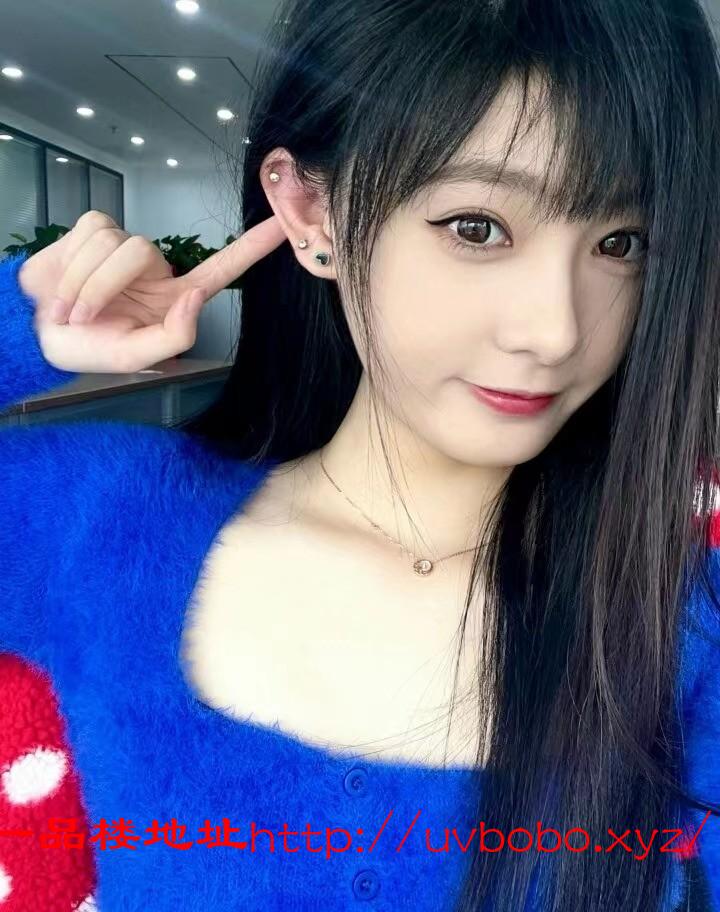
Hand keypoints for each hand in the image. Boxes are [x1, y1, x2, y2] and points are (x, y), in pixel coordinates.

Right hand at [17, 210, 287, 372]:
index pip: (222, 268)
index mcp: (175, 298)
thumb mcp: (135, 357)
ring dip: (82, 281)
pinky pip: (90, 232)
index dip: (252, 247)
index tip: (283, 226)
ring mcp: (124, 245)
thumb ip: (175, 335)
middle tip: (82, 319)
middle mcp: (155, 267)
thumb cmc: (90, 348)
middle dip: (103, 286)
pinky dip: (70, 264)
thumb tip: (195, 297)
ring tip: (69, 307)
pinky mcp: (94, 229)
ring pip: (113, 242)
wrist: (39, 334)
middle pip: (141, 252)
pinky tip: (61, 284)